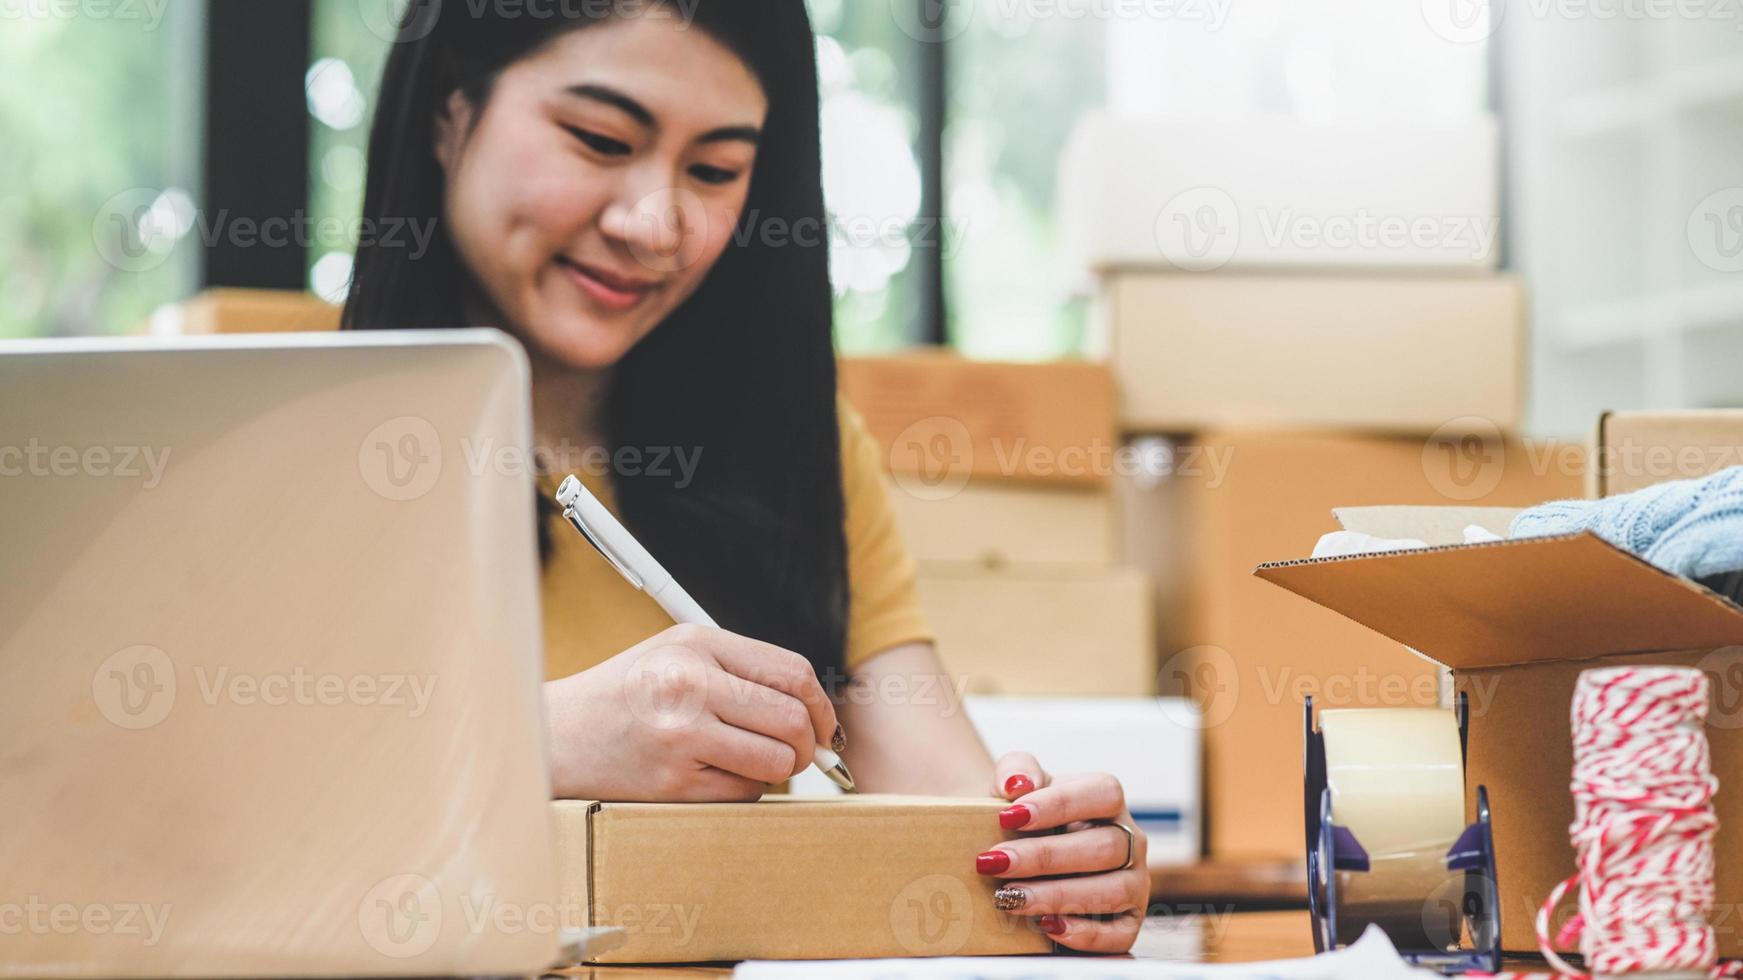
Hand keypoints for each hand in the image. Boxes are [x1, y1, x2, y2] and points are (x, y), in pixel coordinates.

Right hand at [543, 623, 840, 801]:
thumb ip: (742, 671)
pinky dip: (741, 791)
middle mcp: (689, 684)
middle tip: (797, 754)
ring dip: (777, 771)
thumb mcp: (677, 655)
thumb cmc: (626, 695)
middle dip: (807, 745)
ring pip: (776, 763)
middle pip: (792, 721)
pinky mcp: (671, 782)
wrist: (554, 735)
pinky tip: (712, 776)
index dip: (820, 704)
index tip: (823, 724)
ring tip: (750, 763)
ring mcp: (680, 735)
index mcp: (696, 644)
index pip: (791, 672)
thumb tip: (814, 709)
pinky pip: (743, 794)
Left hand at [976, 752, 1147, 952]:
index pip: (1102, 793)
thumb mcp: (1016, 788)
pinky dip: (1084, 934)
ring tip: (1009, 898)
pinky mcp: (1128, 922)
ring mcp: (1133, 883)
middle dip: (1044, 857)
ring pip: (1111, 891)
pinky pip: (1118, 934)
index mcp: (1108, 801)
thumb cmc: (1022, 820)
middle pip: (1104, 847)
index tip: (1009, 816)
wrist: (1018, 856)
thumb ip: (1016, 770)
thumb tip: (1018, 784)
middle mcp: (1130, 841)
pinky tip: (1047, 925)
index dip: (1058, 804)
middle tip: (995, 863)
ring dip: (1056, 896)